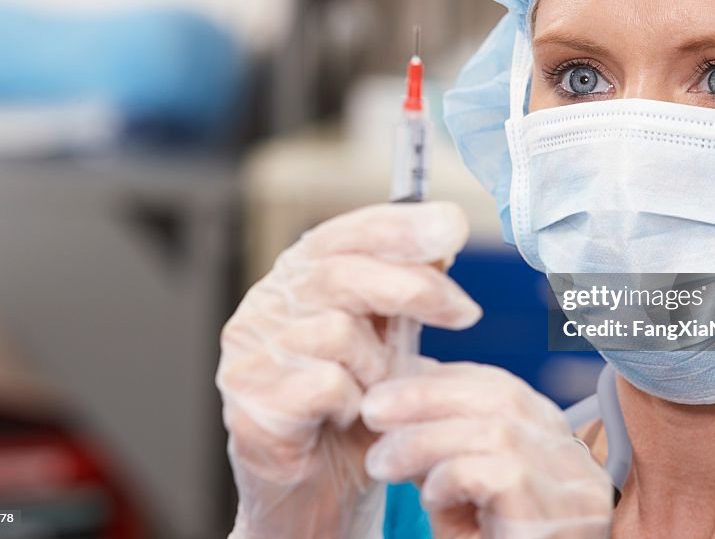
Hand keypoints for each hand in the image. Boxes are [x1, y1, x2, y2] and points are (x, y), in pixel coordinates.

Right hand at [216, 202, 480, 537]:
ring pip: (338, 332)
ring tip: (377, 392)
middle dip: (415, 288)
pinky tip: (348, 417)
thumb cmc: (356, 406)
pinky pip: (326, 384)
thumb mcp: (390, 338)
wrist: (321, 489)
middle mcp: (266, 303)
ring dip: (378, 367)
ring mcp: (250, 350)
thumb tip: (445, 232)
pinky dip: (353, 403)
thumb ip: (407, 287)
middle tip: (465, 312)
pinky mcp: (249, 400)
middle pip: (343, 272)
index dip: (401, 225)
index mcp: (298, 277)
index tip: (455, 227)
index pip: (346, 232)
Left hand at [361, 361, 613, 538]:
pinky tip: (429, 496)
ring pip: (496, 433)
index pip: (500, 387)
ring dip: (425, 440)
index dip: (439, 379)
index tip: (386, 387)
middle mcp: (571, 458)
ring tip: (381, 461)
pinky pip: (501, 475)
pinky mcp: (557, 519)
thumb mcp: (457, 493)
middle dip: (427, 396)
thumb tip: (389, 399)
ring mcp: (572, 489)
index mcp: (551, 440)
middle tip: (372, 409)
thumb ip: (436, 448)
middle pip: (502, 398)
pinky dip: (452, 476)